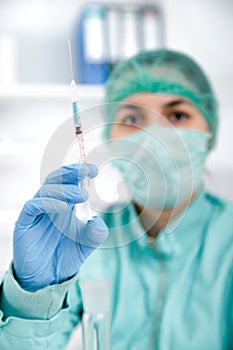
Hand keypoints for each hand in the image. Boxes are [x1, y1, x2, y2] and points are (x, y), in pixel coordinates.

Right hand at [13, 163, 107, 291]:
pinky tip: (62, 207)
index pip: (68, 181)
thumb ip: (97, 232)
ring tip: (81, 195)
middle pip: (55, 179)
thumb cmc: (66, 256)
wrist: (47, 279)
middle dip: (70, 172)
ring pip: (45, 190)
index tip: (94, 169)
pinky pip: (33, 206)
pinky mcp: (25, 223)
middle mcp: (49, 205)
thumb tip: (97, 219)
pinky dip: (47, 203)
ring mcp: (36, 212)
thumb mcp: (88, 243)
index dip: (79, 172)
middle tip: (86, 171)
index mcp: (64, 204)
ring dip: (64, 189)